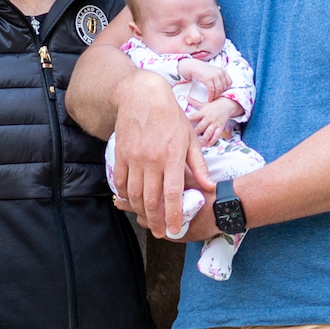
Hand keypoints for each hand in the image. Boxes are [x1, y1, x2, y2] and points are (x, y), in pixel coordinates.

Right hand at [111, 69, 213, 238]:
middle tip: (159, 232)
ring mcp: (134, 157)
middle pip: (151, 199)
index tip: (174, 230)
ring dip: (140, 211)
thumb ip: (198, 165)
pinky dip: (124, 194)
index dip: (173, 215)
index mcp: (172, 157)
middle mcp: (152, 160)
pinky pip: (120, 180)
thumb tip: (209, 187)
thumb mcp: (190, 138)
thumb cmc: (171, 116)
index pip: (173, 194)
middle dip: (155, 220)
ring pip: (134, 193)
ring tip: (147, 220)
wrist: (143, 95)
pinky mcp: (121, 154)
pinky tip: (129, 200)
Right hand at [177, 58, 230, 97]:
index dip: (227, 89)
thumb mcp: (215, 73)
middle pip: (224, 87)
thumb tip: (225, 88)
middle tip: (217, 98)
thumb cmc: (204, 72)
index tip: (222, 93)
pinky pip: (211, 90)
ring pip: (218, 89)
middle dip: (221, 94)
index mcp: (222, 71)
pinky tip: (209, 98)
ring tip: (213, 99)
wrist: (194, 67)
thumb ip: (220, 78)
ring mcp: (214, 75)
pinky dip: (211, 96)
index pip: (229, 82)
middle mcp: (219, 72)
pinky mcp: (207, 79)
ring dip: (216, 96)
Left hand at [186, 96, 244, 146]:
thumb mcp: (204, 104)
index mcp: (203, 112)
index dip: (188, 121)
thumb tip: (187, 97)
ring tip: (199, 145)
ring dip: (204, 139)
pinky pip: (216, 135)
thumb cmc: (214, 105)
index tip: (182, 125)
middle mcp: (208, 118)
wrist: (227, 105)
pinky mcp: (220, 127)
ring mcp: (215, 123)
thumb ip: (194, 102)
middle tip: (190, 139)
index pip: (194, 117)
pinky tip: (209, 144)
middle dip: (195, 133)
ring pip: (208, 132)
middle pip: (201, 127)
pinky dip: (213, 140)